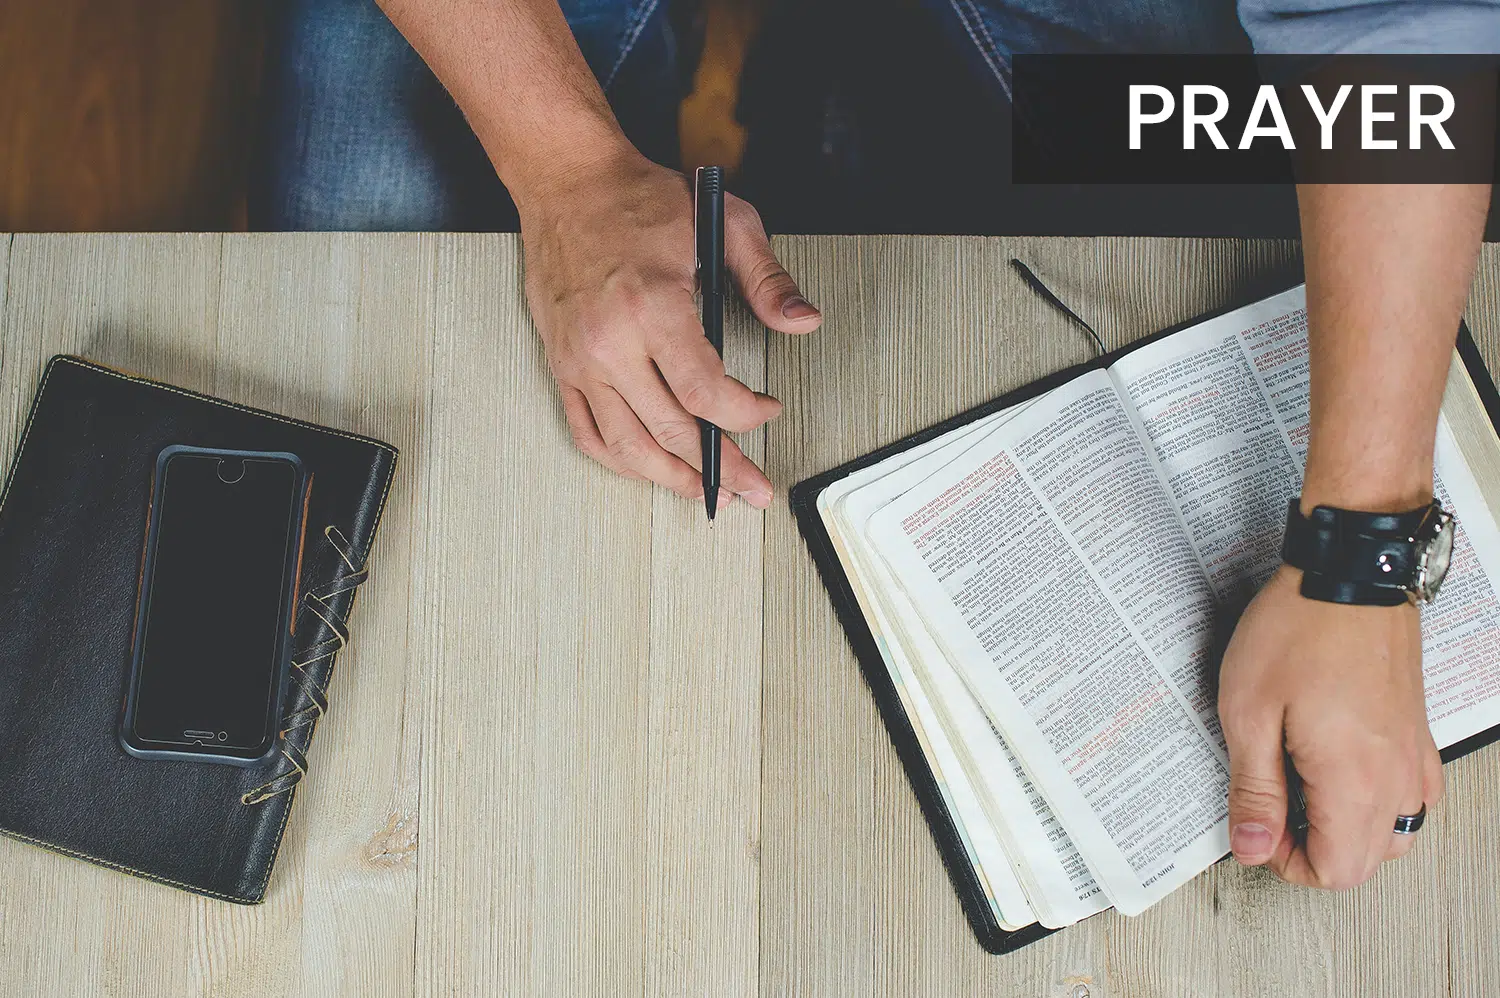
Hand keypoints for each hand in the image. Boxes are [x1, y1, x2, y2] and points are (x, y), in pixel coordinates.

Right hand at [517, 150, 821, 507]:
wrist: (568, 182)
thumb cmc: (638, 200)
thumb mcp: (723, 222)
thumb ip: (767, 278)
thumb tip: (803, 320)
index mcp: (652, 306)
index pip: (704, 391)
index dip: (744, 415)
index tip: (767, 410)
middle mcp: (610, 341)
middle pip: (671, 430)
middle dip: (721, 466)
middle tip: (753, 486)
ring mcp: (581, 360)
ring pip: (627, 446)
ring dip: (671, 480)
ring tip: (707, 493)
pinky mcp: (562, 366)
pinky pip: (589, 433)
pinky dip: (622, 462)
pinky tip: (651, 469)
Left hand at [1217, 565, 1442, 888]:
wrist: (1348, 572)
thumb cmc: (1298, 628)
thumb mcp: (1249, 711)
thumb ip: (1254, 789)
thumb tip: (1253, 846)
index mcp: (1354, 780)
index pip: (1336, 871)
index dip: (1287, 862)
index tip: (1257, 828)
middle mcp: (1395, 775)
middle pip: (1367, 861)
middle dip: (1314, 850)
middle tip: (1272, 809)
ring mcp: (1412, 754)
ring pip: (1393, 832)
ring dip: (1347, 829)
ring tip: (1300, 787)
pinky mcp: (1415, 732)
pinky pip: (1410, 795)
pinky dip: (1375, 800)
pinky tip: (1336, 768)